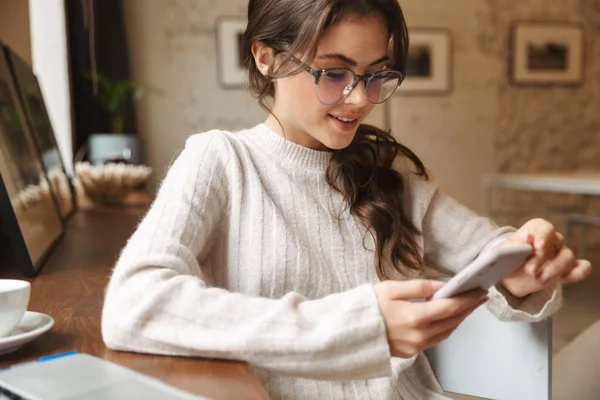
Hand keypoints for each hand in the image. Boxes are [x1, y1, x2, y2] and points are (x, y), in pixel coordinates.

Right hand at [373, 280, 487, 358]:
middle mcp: (418, 334)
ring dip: (459, 319)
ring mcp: (415, 345)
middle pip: (452, 320)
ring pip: (446, 332)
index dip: (467, 299)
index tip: (479, 291)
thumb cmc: (367, 307)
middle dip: (468, 308)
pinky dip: (447, 328)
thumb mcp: (390, 288)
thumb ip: (418, 286)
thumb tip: (440, 285)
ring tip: (468, 307)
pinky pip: (436, 339)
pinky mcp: (411, 351)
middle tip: (480, 297)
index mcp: (414, 316)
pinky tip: (449, 319)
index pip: (450, 307)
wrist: (350, 332)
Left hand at [498, 218, 591, 297]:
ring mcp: (561, 254)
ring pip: (567, 257)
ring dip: (555, 269)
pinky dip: (577, 272)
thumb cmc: (506, 259)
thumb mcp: (501, 253)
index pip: (544, 227)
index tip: (537, 244)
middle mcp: (552, 239)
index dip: (542, 234)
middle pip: (555, 244)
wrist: (509, 275)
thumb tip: (520, 245)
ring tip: (541, 279)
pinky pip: (581, 268)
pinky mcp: (568, 269)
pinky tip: (566, 278)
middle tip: (530, 270)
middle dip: (542, 258)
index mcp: (535, 230)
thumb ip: (509, 248)